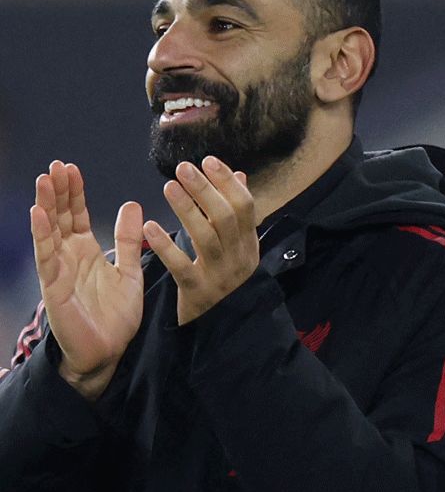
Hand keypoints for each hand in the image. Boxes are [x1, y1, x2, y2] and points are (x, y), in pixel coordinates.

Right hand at [30, 161, 143, 399]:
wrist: (109, 353)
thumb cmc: (116, 317)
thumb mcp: (129, 271)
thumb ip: (129, 240)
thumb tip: (131, 204)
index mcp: (86, 252)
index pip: (76, 215)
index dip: (73, 192)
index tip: (71, 168)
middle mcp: (69, 257)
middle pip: (59, 217)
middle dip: (57, 191)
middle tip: (56, 165)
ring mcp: (58, 271)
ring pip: (49, 231)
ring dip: (46, 205)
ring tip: (45, 179)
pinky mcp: (53, 288)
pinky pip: (46, 257)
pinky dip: (42, 235)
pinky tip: (38, 214)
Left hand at [143, 156, 257, 324]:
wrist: (221, 331)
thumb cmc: (222, 281)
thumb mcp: (236, 248)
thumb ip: (236, 215)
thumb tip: (240, 175)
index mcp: (248, 245)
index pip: (245, 207)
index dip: (228, 182)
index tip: (208, 160)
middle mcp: (239, 259)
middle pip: (226, 218)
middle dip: (205, 189)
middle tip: (182, 168)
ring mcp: (220, 277)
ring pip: (207, 237)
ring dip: (187, 209)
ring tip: (169, 187)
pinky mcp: (198, 293)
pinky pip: (182, 267)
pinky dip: (166, 246)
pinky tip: (150, 227)